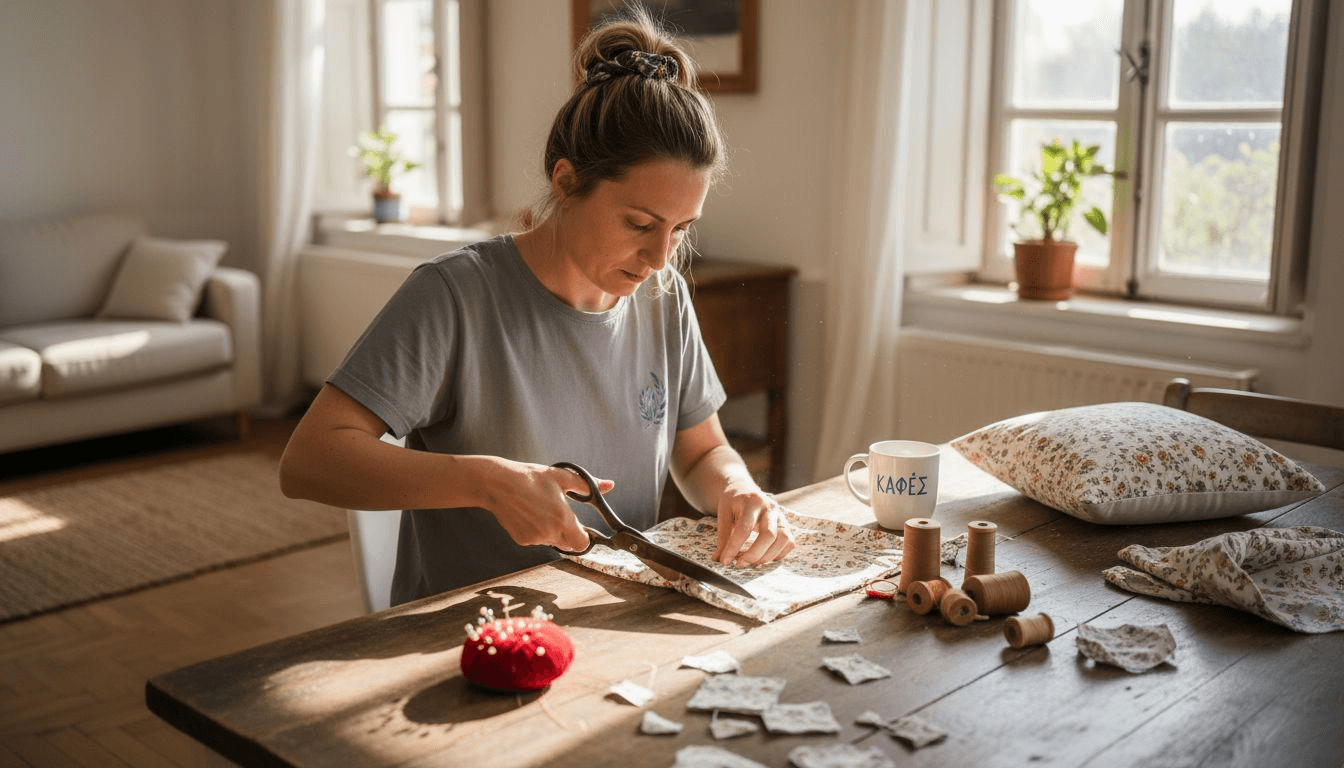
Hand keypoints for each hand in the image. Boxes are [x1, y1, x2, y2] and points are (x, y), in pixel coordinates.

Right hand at [483, 461, 611, 552]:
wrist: (497, 484)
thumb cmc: (530, 478)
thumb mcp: (562, 477)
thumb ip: (588, 484)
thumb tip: (610, 484)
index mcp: (563, 518)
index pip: (583, 543)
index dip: (585, 537)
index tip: (582, 527)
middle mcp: (550, 532)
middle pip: (569, 545)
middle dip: (569, 533)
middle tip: (560, 514)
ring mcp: (535, 538)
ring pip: (552, 542)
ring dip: (552, 532)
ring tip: (540, 509)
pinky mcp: (522, 540)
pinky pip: (537, 540)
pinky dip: (537, 532)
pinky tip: (529, 515)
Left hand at [713, 482, 795, 566]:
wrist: (744, 489)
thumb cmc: (733, 502)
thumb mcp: (723, 514)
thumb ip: (722, 536)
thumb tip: (718, 559)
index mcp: (752, 502)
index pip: (745, 528)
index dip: (734, 547)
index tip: (725, 560)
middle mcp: (770, 508)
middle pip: (769, 534)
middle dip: (754, 554)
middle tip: (739, 563)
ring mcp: (781, 516)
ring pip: (783, 539)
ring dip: (767, 556)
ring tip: (751, 561)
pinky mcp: (786, 524)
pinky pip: (789, 542)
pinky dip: (778, 554)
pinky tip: (764, 556)